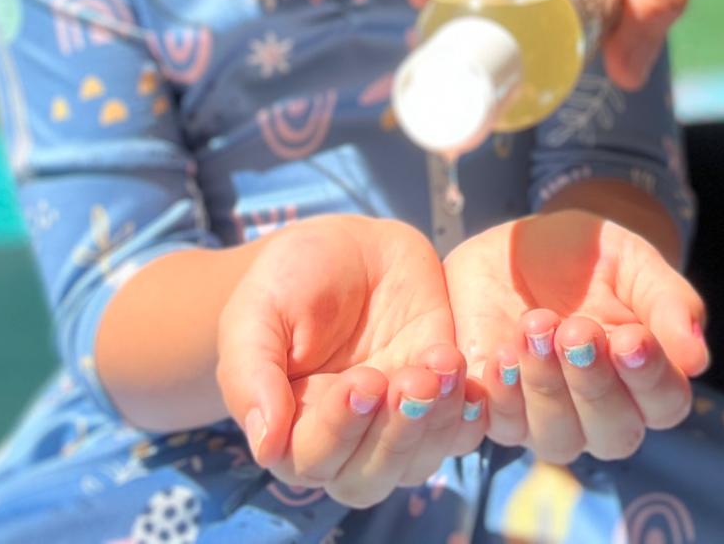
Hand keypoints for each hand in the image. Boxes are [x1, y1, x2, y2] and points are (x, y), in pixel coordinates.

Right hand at [217, 215, 482, 505]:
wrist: (346, 248)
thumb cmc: (288, 282)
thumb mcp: (257, 313)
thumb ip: (252, 376)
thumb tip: (264, 446)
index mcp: (293, 430)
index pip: (314, 457)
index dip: (339, 427)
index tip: (362, 381)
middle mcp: (347, 441)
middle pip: (370, 475)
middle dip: (395, 432)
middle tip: (410, 378)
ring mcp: (397, 422)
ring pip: (419, 458)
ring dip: (436, 420)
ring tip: (443, 366)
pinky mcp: (439, 396)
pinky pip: (460, 428)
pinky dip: (470, 411)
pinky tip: (471, 377)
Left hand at [443, 209, 707, 463]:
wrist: (523, 245)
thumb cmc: (591, 257)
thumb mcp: (633, 262)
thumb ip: (667, 303)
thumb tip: (697, 358)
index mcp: (647, 378)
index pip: (664, 401)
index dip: (650, 376)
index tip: (630, 338)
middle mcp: (603, 412)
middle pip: (612, 432)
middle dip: (593, 382)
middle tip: (575, 329)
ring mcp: (550, 418)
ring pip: (556, 437)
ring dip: (544, 386)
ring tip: (532, 328)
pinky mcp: (501, 410)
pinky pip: (499, 425)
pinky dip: (496, 398)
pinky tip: (494, 359)